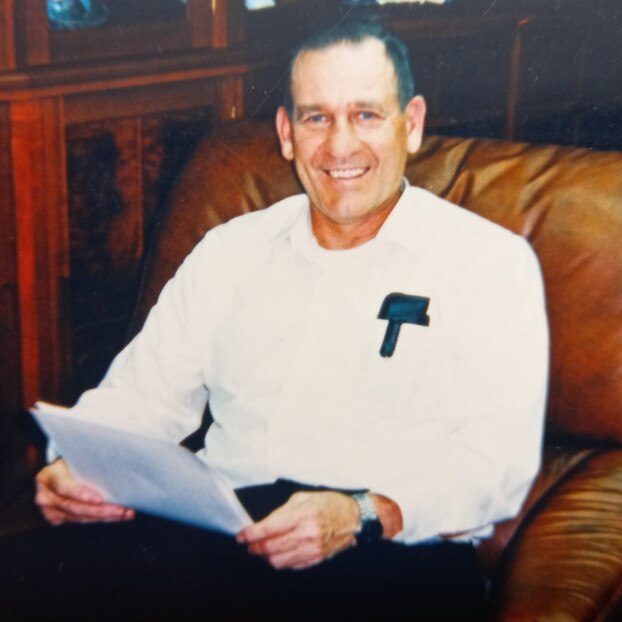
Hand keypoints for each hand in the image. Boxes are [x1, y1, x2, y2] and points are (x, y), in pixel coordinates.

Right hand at [35, 459, 134, 524]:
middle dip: (101, 510)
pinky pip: (81, 521)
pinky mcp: (56, 518)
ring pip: (79, 517)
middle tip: (122, 510)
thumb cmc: (72, 461)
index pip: (64, 488)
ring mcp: (49, 510)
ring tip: (125, 513)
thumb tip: (116, 459)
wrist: (59, 469)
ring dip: (105, 516)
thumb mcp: (76, 457)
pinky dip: (100, 519)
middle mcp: (45, 496)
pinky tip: (115, 516)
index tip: (99, 500)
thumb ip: (88, 462)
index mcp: (48, 476)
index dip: (81, 494)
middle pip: (74, 507)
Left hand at [236, 490, 359, 569]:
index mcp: (302, 514)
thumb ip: (282, 511)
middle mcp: (306, 533)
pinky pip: (291, 565)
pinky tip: (279, 552)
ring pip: (278, 560)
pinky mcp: (316, 559)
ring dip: (266, 556)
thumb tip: (264, 523)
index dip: (251, 534)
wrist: (353, 518)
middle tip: (249, 542)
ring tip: (263, 548)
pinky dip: (280, 560)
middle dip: (255, 546)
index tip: (241, 535)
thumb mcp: (303, 498)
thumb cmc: (328, 504)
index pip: (269, 528)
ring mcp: (312, 549)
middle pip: (271, 548)